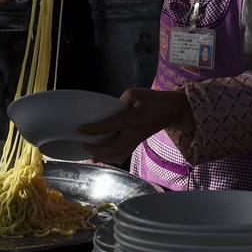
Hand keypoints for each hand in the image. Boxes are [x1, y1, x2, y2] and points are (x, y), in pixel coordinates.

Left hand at [78, 88, 194, 163]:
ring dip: (103, 157)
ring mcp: (136, 141)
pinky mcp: (137, 144)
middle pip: (114, 149)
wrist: (171, 111)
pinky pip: (122, 155)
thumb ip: (120, 101)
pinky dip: (110, 158)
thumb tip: (108, 112)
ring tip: (89, 152)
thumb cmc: (153, 99)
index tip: (80, 129)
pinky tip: (100, 156)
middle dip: (97, 150)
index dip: (94, 129)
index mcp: (134, 119)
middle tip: (84, 144)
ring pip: (118, 156)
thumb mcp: (136, 93)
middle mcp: (135, 134)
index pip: (111, 126)